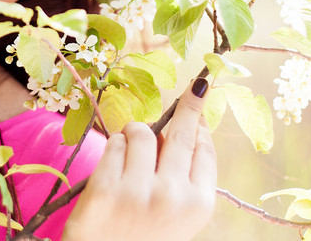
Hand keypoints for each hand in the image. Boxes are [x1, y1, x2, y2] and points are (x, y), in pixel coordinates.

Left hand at [62, 78, 215, 240]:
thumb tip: (189, 126)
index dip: (201, 122)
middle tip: (196, 85)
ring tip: (130, 150)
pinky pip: (114, 144)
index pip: (204, 150)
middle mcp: (172, 196)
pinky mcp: (106, 188)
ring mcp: (138, 192)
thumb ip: (184, 179)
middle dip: (188, 105)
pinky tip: (113, 168)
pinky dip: (114, 147)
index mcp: (197, 206)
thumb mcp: (177, 217)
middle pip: (181, 134)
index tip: (201, 99)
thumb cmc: (142, 237)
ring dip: (134, 133)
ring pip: (142, 132)